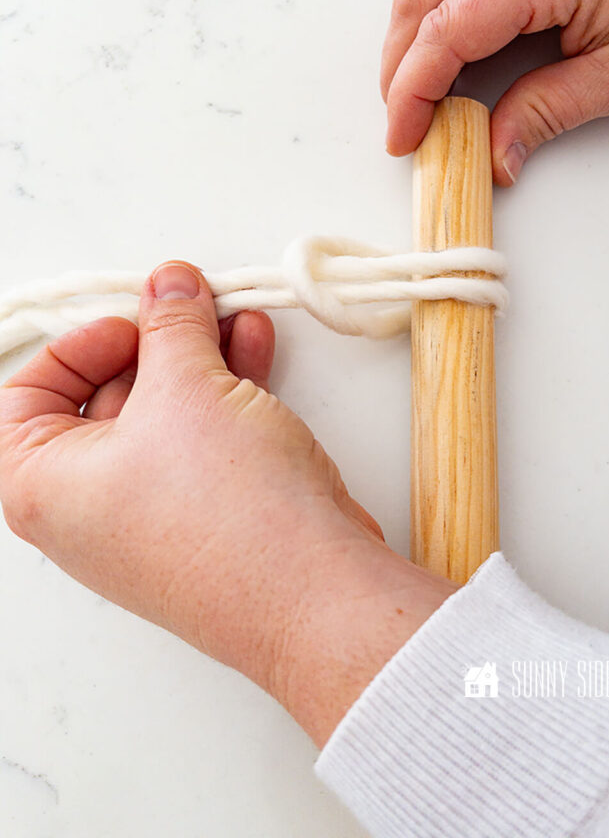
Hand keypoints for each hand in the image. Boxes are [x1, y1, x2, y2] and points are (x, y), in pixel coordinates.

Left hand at [0, 262, 454, 745]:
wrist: (313, 590)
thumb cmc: (227, 514)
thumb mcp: (187, 386)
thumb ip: (171, 323)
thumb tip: (168, 286)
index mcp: (44, 485)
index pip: (28, 393)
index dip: (80, 343)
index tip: (133, 319)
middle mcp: (89, 510)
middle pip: (105, 399)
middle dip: (156, 341)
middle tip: (190, 303)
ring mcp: (150, 519)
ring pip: (164, 417)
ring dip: (200, 360)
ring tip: (236, 317)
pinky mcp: (207, 520)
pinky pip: (203, 443)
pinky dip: (226, 396)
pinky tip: (256, 354)